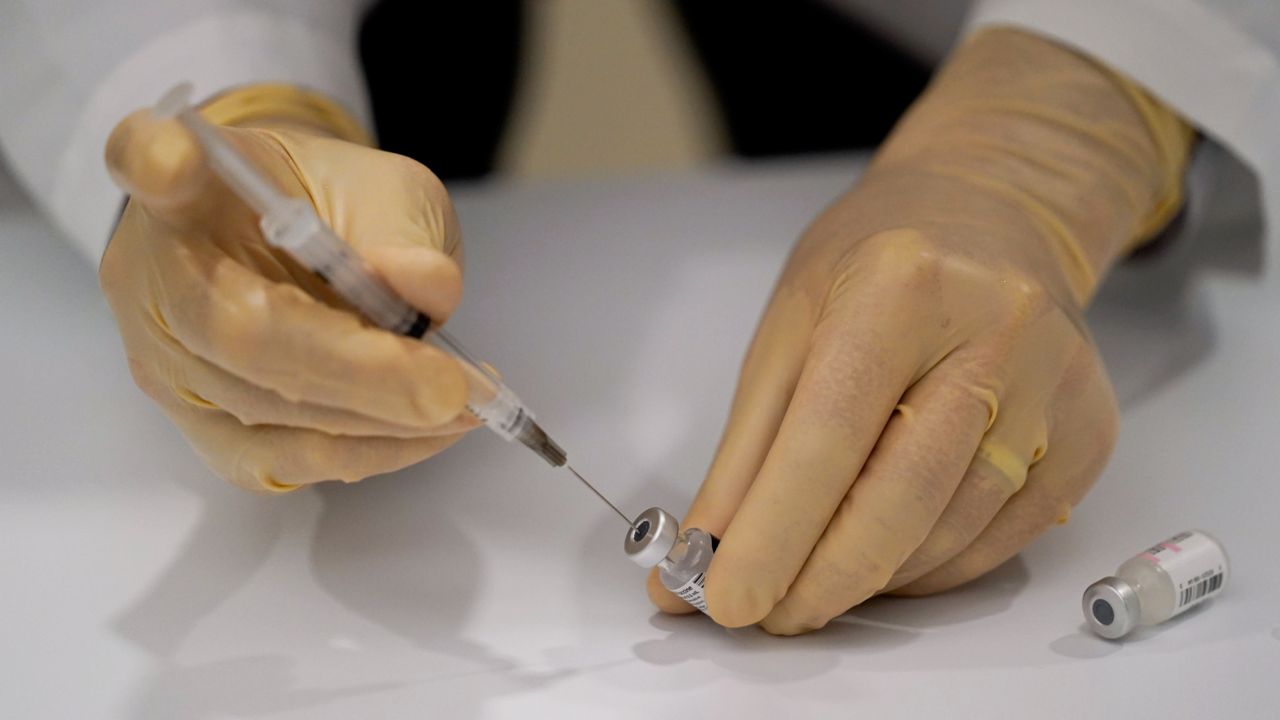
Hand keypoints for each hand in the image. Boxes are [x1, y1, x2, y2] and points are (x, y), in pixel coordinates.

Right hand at [100, 94, 476, 491]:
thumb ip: (402, 228)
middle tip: (451, 386)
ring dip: (375, 420)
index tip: (171, 157)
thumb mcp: (386, 191)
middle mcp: (150, 272)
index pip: (144, 160)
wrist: (304, 252)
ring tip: (462, 407)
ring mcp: (164, 359)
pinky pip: (274, 461)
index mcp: (188, 185)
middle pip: (232, 329)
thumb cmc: (336, 212)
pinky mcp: (200, 427)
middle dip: (356, 369)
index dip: (152, 163)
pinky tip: (424, 432)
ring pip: (258, 410)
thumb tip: (423, 286)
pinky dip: (363, 452)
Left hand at [647, 28, 1192, 632]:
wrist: (994, 212)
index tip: (725, 600)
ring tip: (816, 579)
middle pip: (905, 494)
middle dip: (823, 577)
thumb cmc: (875, 264)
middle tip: (769, 616)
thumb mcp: (790, 326)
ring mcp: (1056, 386)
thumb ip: (748, 449)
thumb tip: (705, 555)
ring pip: (954, 528)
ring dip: (873, 577)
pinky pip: (1001, 537)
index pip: (831, 433)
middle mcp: (995, 332)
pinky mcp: (1089, 434)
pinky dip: (930, 567)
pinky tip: (887, 559)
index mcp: (901, 286)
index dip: (775, 530)